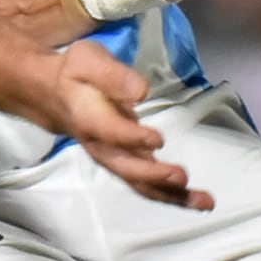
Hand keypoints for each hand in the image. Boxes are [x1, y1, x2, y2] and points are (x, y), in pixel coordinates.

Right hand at [42, 39, 207, 208]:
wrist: (55, 96)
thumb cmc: (76, 74)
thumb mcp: (88, 60)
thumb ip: (113, 75)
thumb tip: (140, 91)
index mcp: (89, 118)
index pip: (111, 133)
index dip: (132, 138)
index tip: (157, 139)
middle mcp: (102, 147)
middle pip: (127, 168)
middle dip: (154, 175)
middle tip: (181, 177)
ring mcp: (115, 159)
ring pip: (141, 184)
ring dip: (172, 195)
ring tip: (204, 201)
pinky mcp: (128, 164)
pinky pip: (148, 185)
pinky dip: (173, 195)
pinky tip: (199, 200)